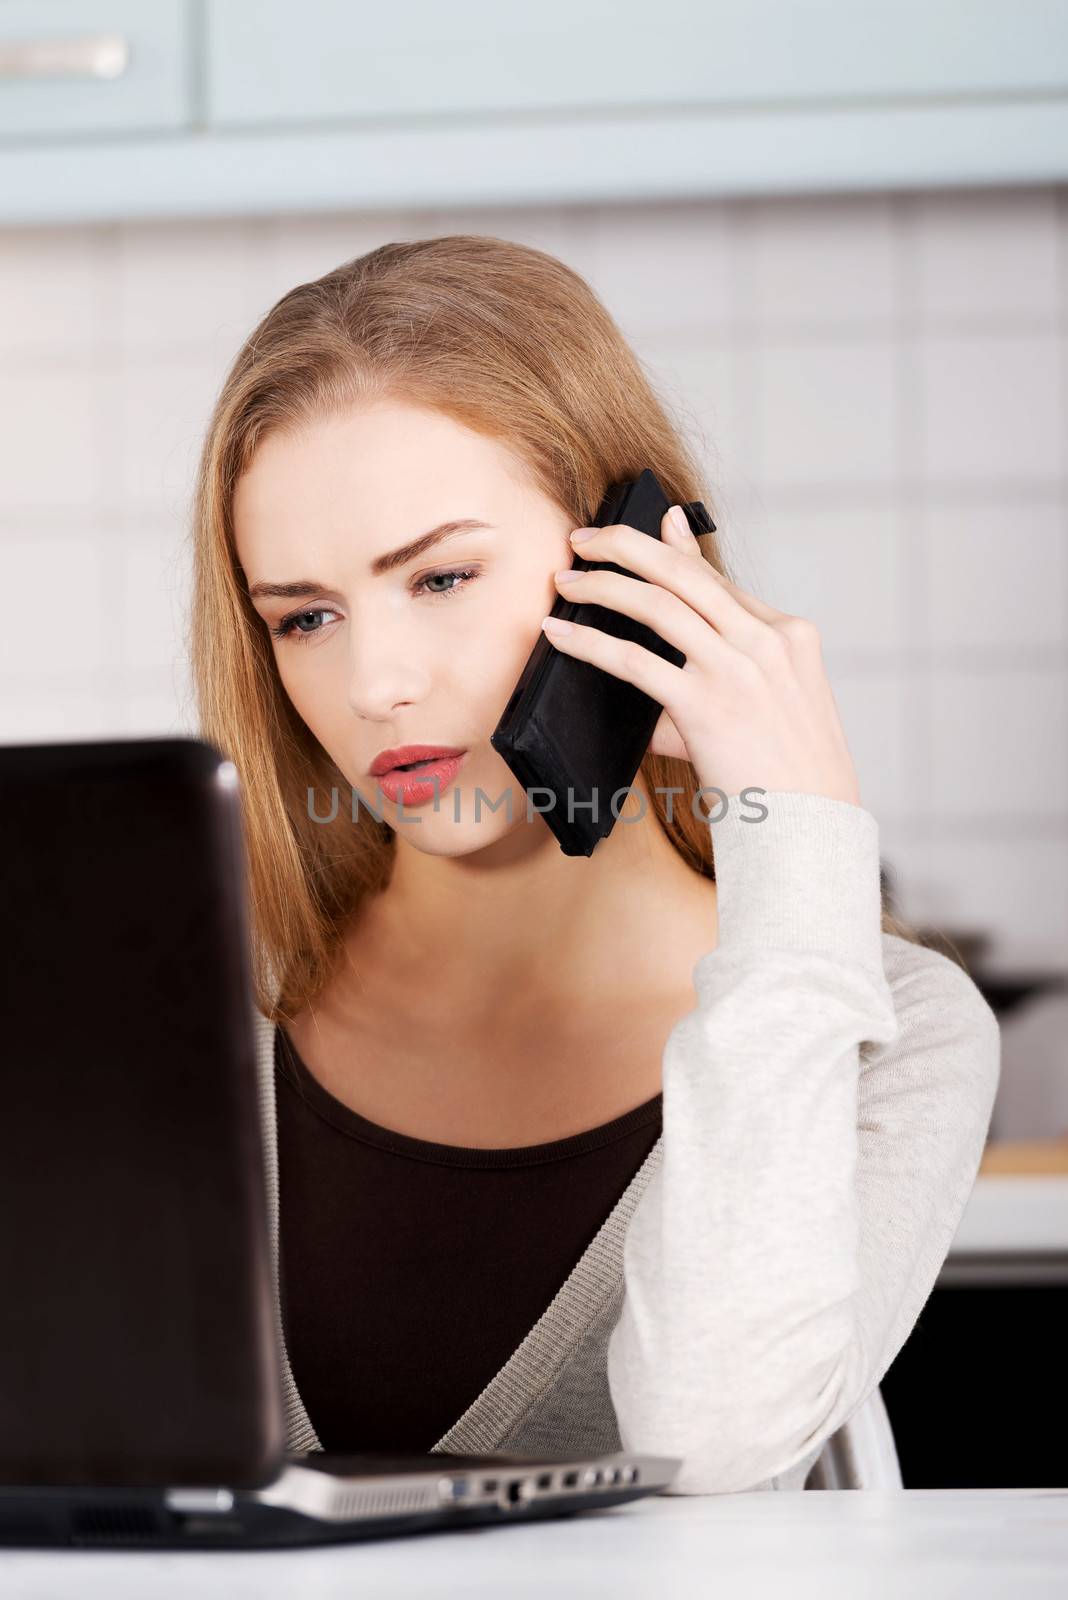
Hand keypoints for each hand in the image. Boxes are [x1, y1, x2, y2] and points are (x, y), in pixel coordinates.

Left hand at [543, 506, 861, 808]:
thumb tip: (650, 667)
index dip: (675, 550)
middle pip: (685, 575)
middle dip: (627, 546)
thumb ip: (721, 679)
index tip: (648, 524)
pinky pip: (634, 661)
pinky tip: (561, 635)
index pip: (719, 580)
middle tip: (585, 538)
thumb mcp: (774, 712)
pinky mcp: (707, 705)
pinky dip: (590, 643)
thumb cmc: (789, 780)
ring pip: (657, 605)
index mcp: (790, 636)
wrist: (811, 829)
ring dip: (602, 586)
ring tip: (566, 581)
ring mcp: (739, 670)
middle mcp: (767, 641)